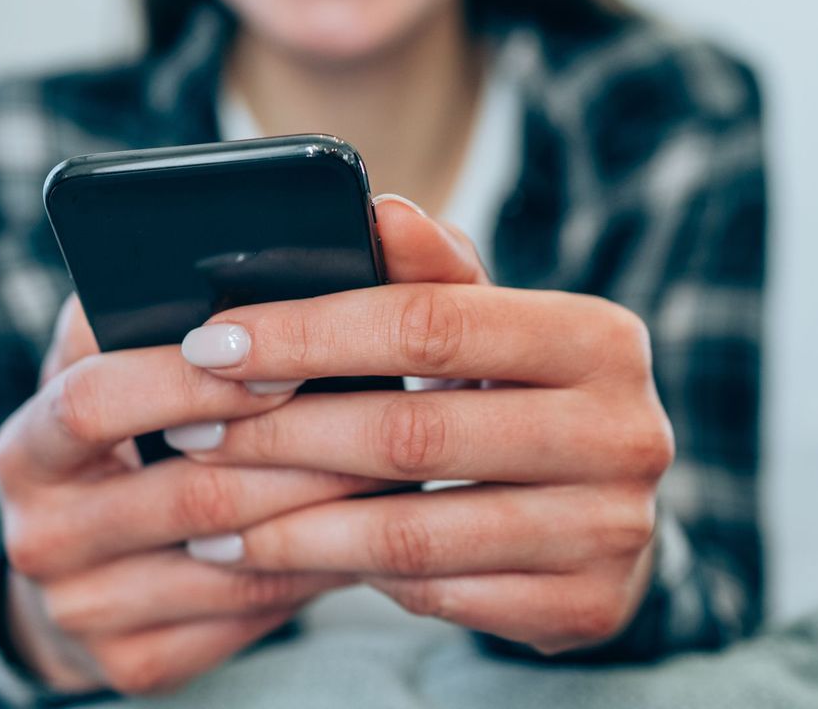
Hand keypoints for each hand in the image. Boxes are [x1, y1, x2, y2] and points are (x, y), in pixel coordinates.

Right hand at [0, 296, 386, 693]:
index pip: (97, 399)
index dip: (191, 378)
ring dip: (325, 509)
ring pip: (232, 555)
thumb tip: (266, 248)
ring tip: (397, 469)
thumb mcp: (123, 363)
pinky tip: (366, 530)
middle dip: (293, 449)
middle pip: (184, 489)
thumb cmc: (130, 434)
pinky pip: (249, 611)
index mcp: (31, 442)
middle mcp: (38, 532)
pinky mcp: (132, 663)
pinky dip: (317, 566)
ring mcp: (81, 609)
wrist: (89, 566)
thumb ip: (163, 304)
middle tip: (382, 417)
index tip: (284, 359)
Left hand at [176, 196, 674, 654]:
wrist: (605, 515)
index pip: (432, 324)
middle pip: (413, 434)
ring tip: (210, 515)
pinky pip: (432, 594)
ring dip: (290, 522)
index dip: (311, 333)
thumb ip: (433, 273)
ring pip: (411, 532)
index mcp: (600, 338)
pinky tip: (283, 555)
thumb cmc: (522, 395)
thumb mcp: (489, 327)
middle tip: (191, 432)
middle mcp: (626, 434)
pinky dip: (344, 574)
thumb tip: (381, 210)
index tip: (212, 344)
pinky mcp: (584, 607)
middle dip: (280, 434)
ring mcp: (613, 531)